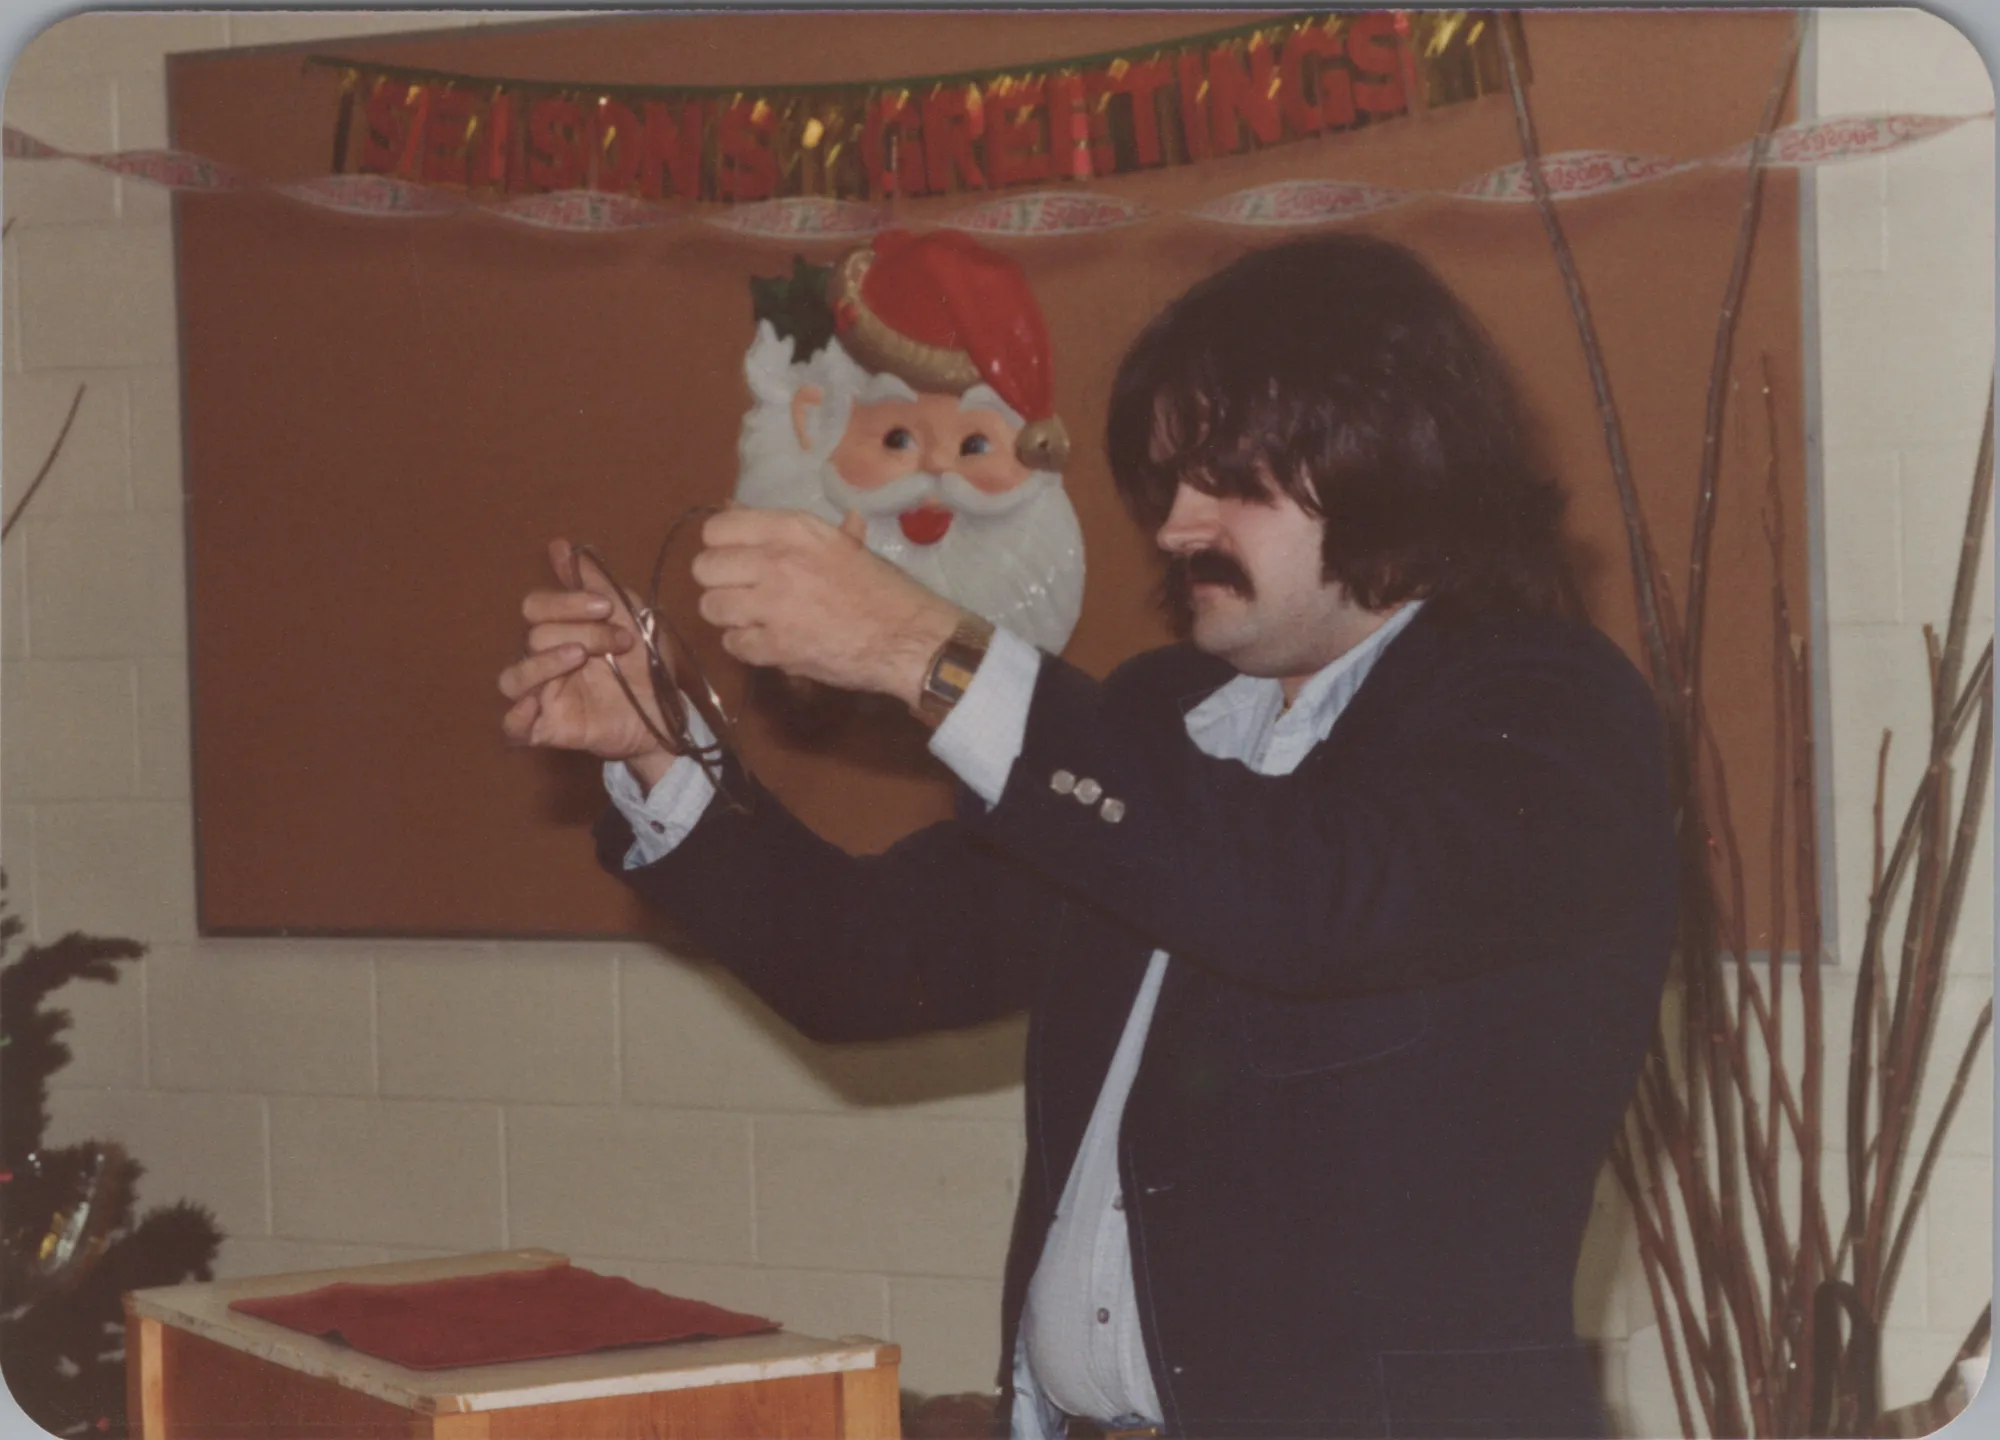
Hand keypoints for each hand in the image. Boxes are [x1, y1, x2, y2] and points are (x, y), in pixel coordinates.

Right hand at [500, 539, 675, 785]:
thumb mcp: (627, 613)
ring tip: (580, 659)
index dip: (567, 602)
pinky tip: (536, 705)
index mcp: (558, 630)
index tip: (607, 607)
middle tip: (620, 643)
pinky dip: (517, 716)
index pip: (536, 606)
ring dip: (545, 663)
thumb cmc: (645, 662)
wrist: (668, 710)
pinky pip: (512, 725)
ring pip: (512, 676)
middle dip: (582, 633)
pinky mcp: (547, 728)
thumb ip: (593, 581)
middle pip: (534, 636)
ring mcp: (542, 695)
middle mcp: (544, 660)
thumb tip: (559, 545)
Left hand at [692, 508, 964, 710]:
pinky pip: (732, 643)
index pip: (718, 527)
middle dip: (718, 582)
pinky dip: (745, 647)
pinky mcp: (775, 645)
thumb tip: (740, 507)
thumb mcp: (842, 544)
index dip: (721, 545)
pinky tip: (766, 643)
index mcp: (793, 529)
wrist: (908, 635)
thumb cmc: (882, 587)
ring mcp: (773, 604)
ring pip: (711, 607)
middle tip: (740, 593)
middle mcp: (776, 560)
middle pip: (705, 567)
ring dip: (728, 616)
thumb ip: (790, 531)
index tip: (735, 558)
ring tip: (751, 620)